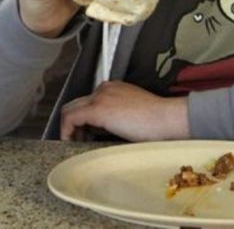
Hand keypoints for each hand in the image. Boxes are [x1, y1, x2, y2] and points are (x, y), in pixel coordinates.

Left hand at [60, 81, 190, 141]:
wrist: (166, 119)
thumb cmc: (157, 122)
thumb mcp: (132, 114)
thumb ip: (116, 117)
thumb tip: (102, 131)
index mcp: (114, 88)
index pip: (89, 101)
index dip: (84, 120)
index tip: (87, 135)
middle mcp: (104, 89)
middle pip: (76, 104)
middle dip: (73, 124)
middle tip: (78, 141)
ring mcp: (100, 97)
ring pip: (70, 110)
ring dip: (69, 128)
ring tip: (75, 144)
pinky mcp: (97, 109)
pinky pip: (70, 119)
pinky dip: (66, 131)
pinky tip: (70, 143)